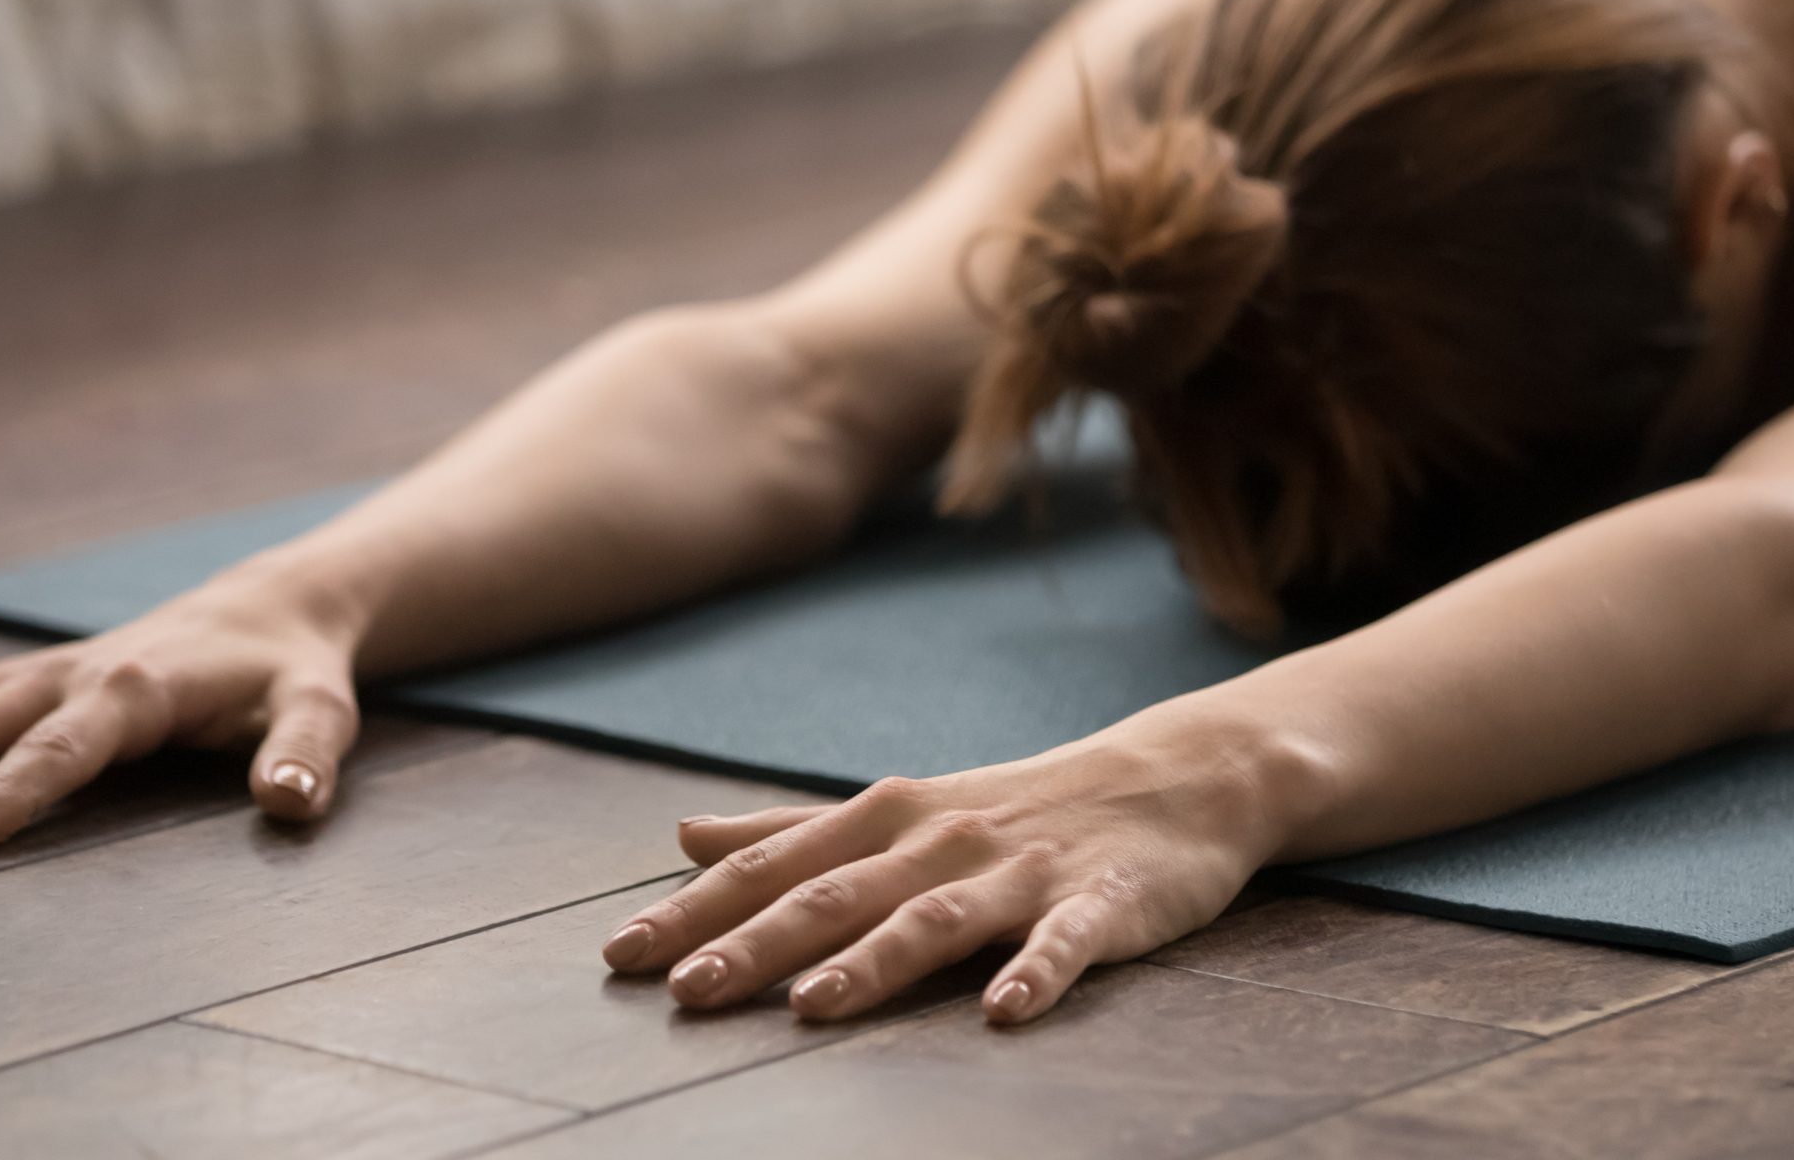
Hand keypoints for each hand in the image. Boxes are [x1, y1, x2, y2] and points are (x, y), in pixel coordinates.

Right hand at [0, 566, 364, 849]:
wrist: (267, 609)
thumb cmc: (289, 675)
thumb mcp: (320, 712)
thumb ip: (307, 757)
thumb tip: (292, 802)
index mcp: (135, 691)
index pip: (63, 748)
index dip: (14, 791)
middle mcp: (66, 676)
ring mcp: (28, 675)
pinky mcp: (9, 680)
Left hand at [597, 710, 1301, 1024]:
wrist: (1172, 778)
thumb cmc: (1017, 806)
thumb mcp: (897, 808)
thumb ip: (790, 829)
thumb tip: (683, 833)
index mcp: (889, 818)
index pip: (777, 866)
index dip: (698, 910)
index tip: (622, 955)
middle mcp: (943, 840)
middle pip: (839, 893)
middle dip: (759, 942)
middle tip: (687, 993)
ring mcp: (1023, 873)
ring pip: (937, 917)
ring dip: (873, 960)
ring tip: (812, 1006)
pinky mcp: (1101, 904)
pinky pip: (1066, 943)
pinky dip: (1035, 974)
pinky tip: (1003, 1015)